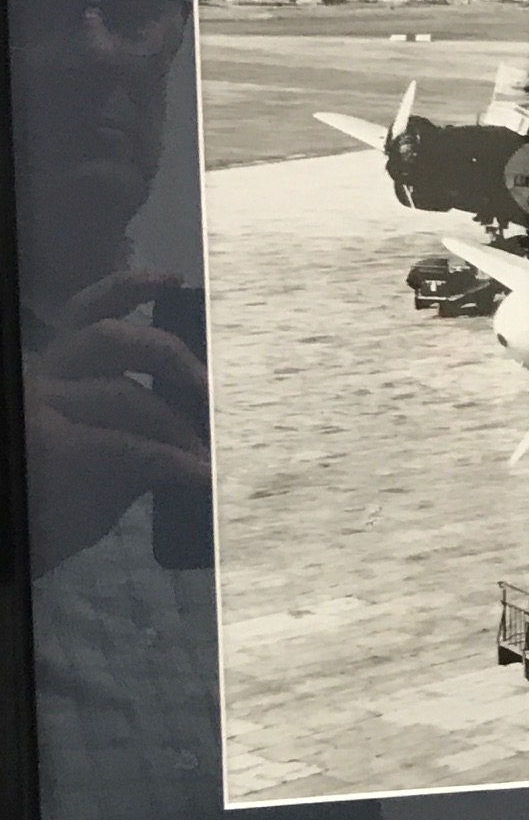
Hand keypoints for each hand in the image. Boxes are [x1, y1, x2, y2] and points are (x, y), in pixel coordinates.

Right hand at [23, 270, 208, 575]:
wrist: (23, 540)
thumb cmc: (60, 498)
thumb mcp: (104, 451)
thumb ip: (139, 426)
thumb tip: (202, 425)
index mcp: (55, 369)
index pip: (90, 311)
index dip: (131, 286)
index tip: (175, 279)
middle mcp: (44, 377)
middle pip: (112, 337)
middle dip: (172, 356)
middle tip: (213, 389)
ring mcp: (43, 409)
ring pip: (128, 396)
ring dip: (178, 428)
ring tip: (208, 456)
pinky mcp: (54, 447)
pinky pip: (131, 446)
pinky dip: (175, 462)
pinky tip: (202, 477)